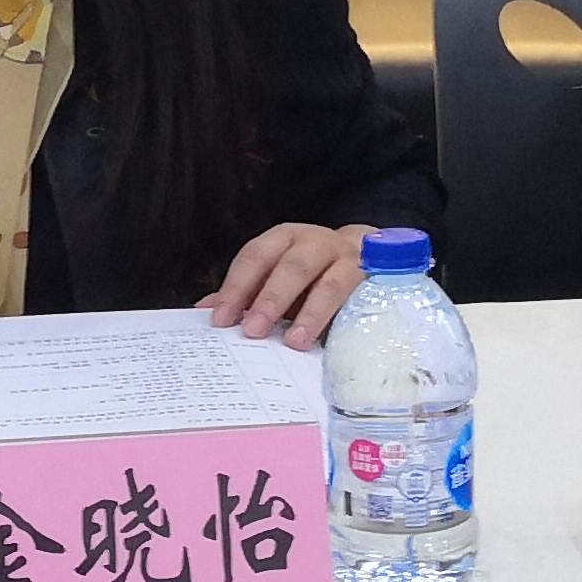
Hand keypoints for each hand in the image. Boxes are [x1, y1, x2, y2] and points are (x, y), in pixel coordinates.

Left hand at [205, 222, 374, 345]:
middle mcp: (318, 243)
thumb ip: (247, 292)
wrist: (376, 257)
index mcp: (286, 239)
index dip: (237, 287)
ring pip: (331, 282)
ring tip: (295, 342)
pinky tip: (335, 339)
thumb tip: (204, 310)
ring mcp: (351, 260)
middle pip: (292, 266)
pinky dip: (347, 319)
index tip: (222, 319)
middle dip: (271, 299)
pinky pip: (362, 299)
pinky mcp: (377, 280)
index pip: (256, 256)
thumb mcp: (278, 275)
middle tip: (253, 331)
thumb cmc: (315, 272)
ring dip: (311, 313)